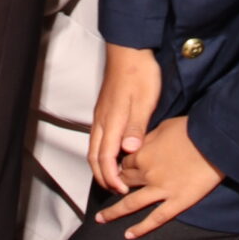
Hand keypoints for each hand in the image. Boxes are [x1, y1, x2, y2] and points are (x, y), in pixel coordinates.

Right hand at [89, 43, 163, 191]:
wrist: (130, 49)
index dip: (112, 177)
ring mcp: (100, 116)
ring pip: (94, 148)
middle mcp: (101, 121)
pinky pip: (97, 139)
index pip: (105, 158)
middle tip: (118, 190)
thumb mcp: (144, 100)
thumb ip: (136, 126)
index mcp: (111, 121)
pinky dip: (102, 154)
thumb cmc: (139, 73)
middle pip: (94, 157)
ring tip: (116, 178)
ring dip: (101, 167)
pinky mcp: (103, 111)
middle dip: (103, 177)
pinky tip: (115, 155)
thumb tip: (129, 150)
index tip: (123, 190)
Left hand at [95, 113, 222, 237]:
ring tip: (101, 219)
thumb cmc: (191, 129)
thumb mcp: (164, 125)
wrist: (214, 141)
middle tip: (106, 193)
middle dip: (113, 187)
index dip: (119, 166)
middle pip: (124, 182)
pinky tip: (128, 235)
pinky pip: (155, 219)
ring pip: (131, 204)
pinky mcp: (177, 202)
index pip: (123, 163)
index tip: (116, 170)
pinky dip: (140, 229)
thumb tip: (140, 143)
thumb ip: (148, 138)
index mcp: (143, 153)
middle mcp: (147, 173)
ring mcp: (161, 190)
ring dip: (113, 212)